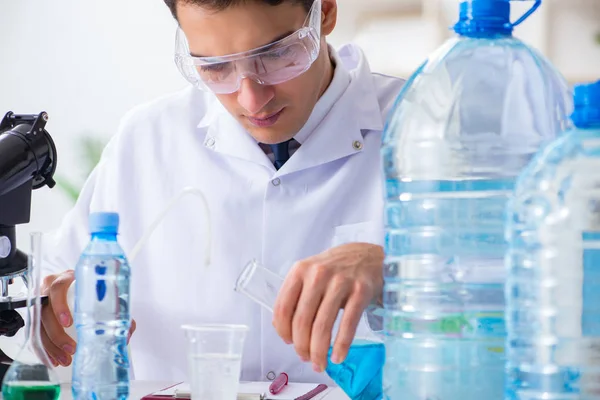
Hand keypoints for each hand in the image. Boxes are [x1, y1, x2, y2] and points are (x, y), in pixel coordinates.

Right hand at [40, 270, 136, 366]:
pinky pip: (35, 333)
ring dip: (51, 346)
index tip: (69, 323)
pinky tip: (53, 360)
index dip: (60, 306)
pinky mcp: (37, 315)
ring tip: (65, 360)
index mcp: (66, 278)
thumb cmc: (93, 288)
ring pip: (38, 325)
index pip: (57, 289)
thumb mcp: (105, 292)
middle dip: (57, 334)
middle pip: (45, 312)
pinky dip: (44, 349)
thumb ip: (118, 309)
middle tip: (71, 349)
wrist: (80, 282)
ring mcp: (41, 301)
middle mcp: (49, 288)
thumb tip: (127, 332)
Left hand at [272, 243, 383, 372]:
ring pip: (322, 325)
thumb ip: (296, 296)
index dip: (283, 331)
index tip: (288, 343)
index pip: (282, 308)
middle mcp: (318, 274)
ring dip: (319, 351)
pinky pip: (348, 325)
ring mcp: (340, 282)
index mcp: (300, 271)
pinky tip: (338, 357)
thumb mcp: (310, 274)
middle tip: (306, 359)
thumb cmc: (335, 269)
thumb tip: (284, 330)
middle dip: (302, 346)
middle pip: (302, 320)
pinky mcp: (361, 291)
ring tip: (320, 364)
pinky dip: (341, 346)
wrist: (368, 256)